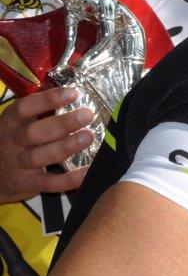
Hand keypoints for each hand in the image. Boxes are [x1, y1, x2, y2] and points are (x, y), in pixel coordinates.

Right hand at [0, 87, 93, 202]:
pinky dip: (70, 179)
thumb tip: (75, 91)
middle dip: (62, 124)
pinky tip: (88, 171)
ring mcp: (19, 165)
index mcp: (11, 123)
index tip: (73, 93)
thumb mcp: (19, 123)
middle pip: (33, 133)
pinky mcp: (29, 184)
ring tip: (88, 137)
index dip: (48, 100)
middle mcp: (12, 143)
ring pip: (39, 157)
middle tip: (87, 115)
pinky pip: (50, 183)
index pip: (24, 108)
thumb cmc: (15, 141)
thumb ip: (40, 110)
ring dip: (65, 147)